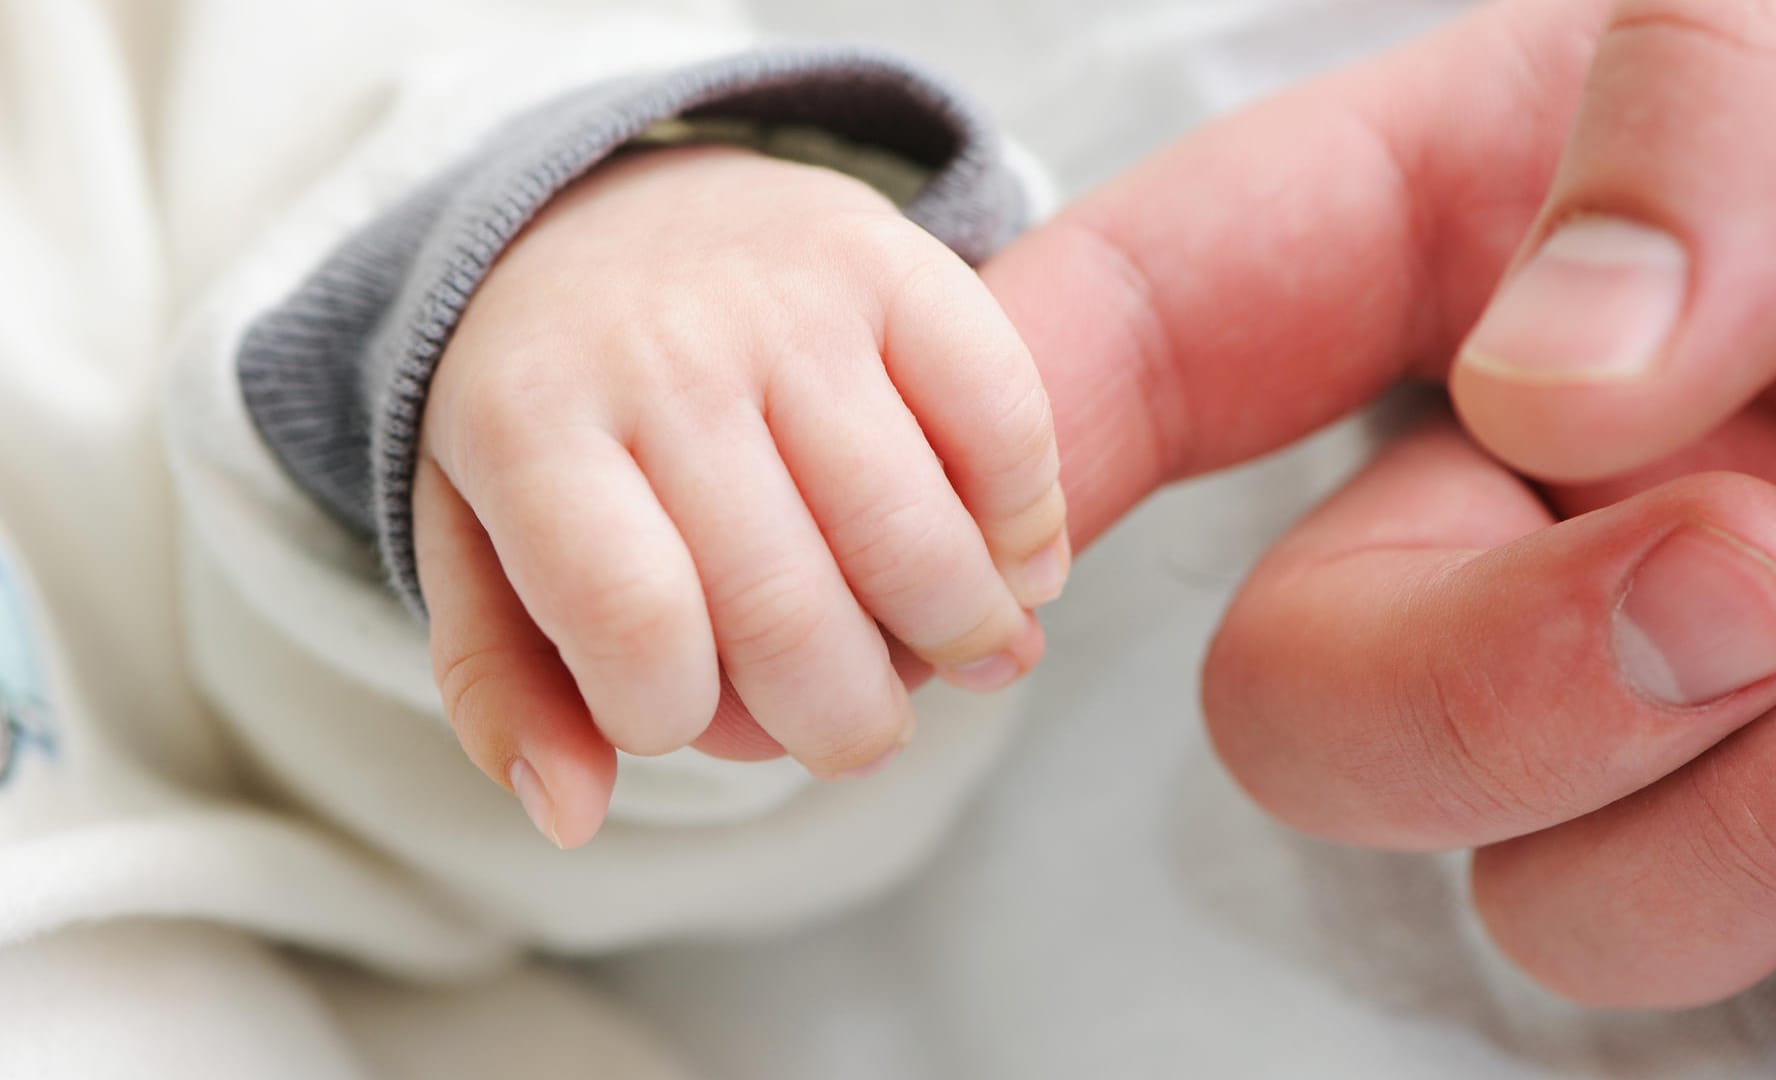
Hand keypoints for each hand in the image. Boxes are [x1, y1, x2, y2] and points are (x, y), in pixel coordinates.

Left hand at [412, 146, 1064, 846]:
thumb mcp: (479, 535)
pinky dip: (1031, 524)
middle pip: (785, 608)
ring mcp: (785, 298)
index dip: (678, 720)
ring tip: (972, 662)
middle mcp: (659, 349)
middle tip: (862, 734)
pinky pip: (1002, 420)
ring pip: (911, 532)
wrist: (613, 207)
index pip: (636, 628)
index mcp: (528, 422)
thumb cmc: (555, 411)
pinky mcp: (893, 257)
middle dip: (844, 721)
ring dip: (964, 638)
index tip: (688, 717)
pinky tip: (1018, 566)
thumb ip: (503, 685)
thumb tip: (574, 814)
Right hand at [980, 1, 1775, 1073]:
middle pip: (1318, 725)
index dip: (1021, 415)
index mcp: (1497, 261)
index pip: (1165, 338)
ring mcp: (1710, 720)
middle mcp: (1559, 517)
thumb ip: (1709, 109)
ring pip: (1562, 915)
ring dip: (1760, 820)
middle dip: (1503, 698)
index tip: (976, 501)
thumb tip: (1566, 390)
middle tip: (1752, 573)